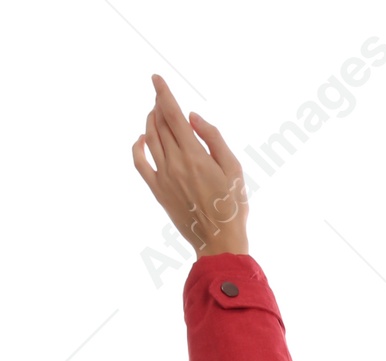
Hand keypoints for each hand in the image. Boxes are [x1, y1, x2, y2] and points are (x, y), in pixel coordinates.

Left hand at [131, 74, 247, 256]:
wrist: (219, 241)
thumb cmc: (232, 206)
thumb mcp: (233, 168)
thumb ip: (213, 139)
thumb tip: (192, 117)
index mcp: (194, 155)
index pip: (173, 115)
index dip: (163, 94)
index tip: (156, 79)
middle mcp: (175, 163)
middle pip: (160, 124)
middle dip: (159, 106)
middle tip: (163, 98)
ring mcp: (163, 176)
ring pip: (150, 138)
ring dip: (151, 121)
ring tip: (156, 114)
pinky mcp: (157, 190)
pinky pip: (139, 162)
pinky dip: (138, 146)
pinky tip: (142, 139)